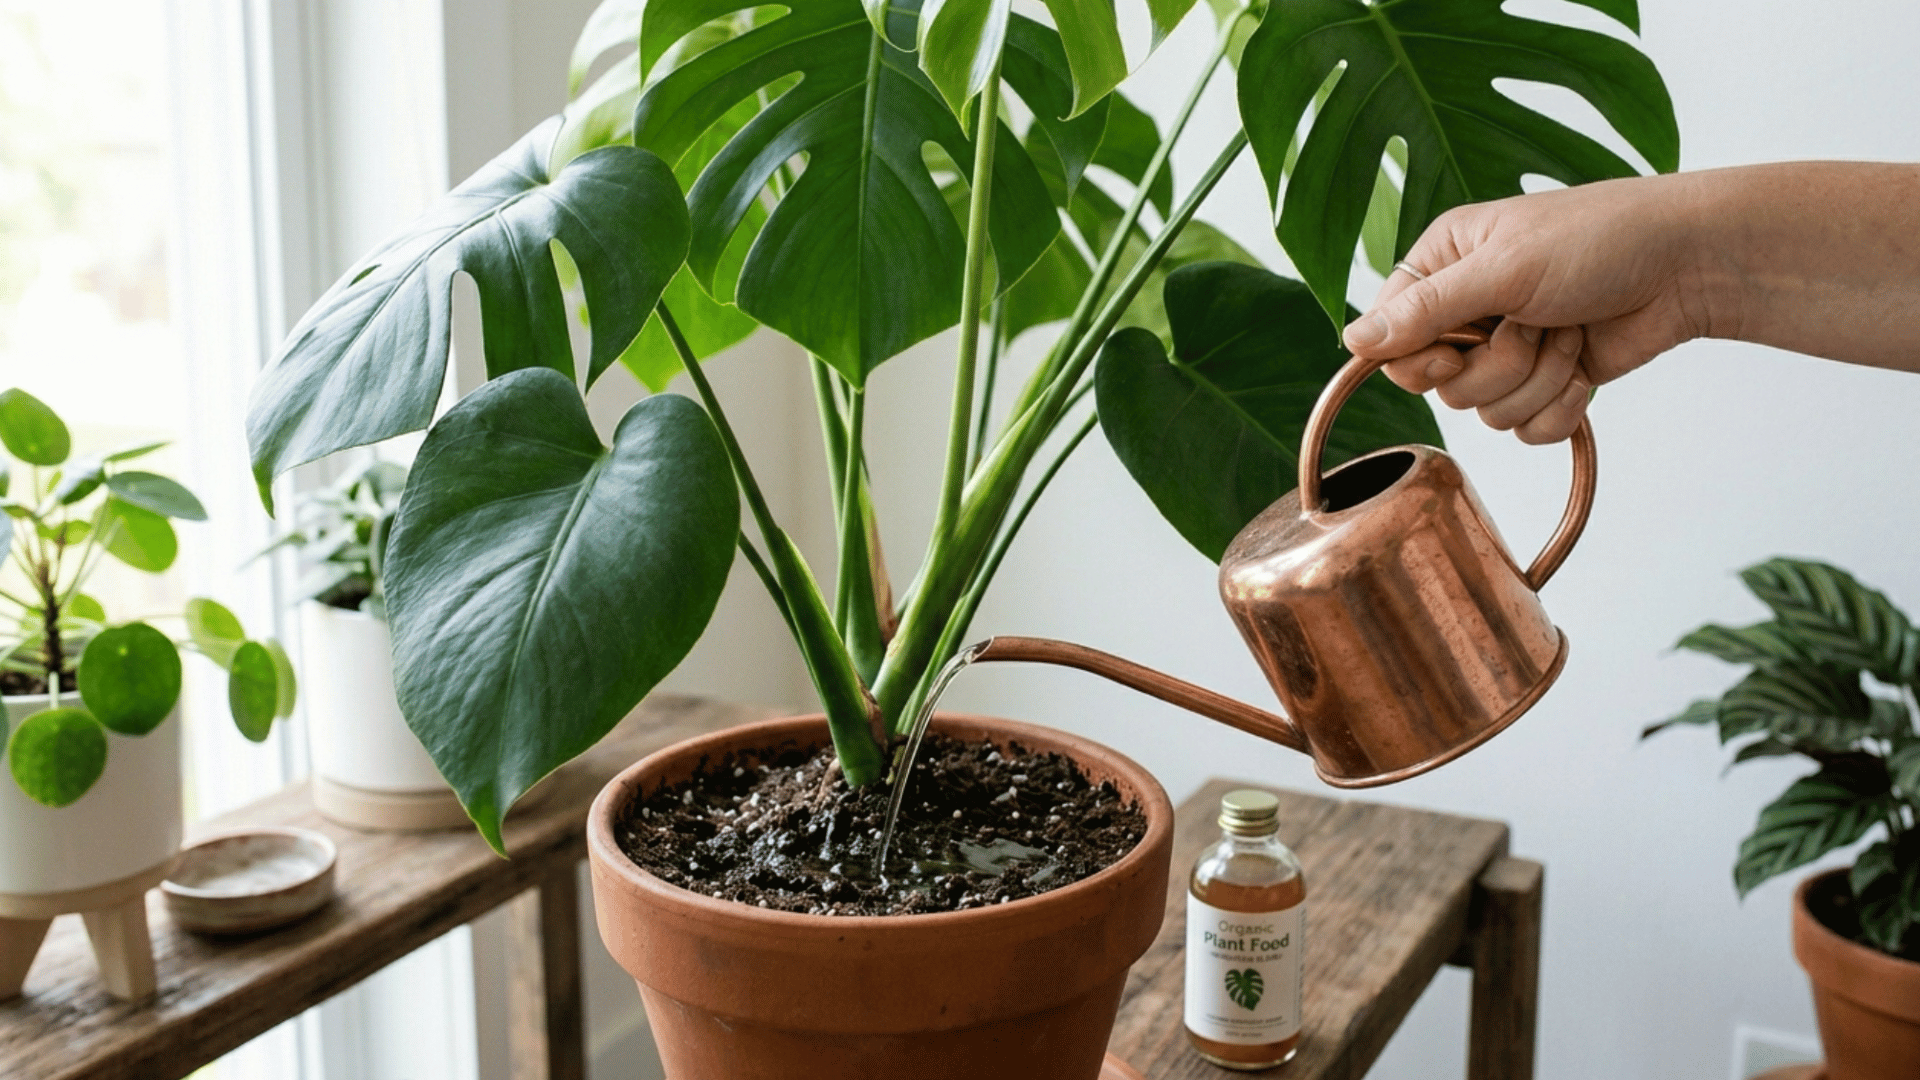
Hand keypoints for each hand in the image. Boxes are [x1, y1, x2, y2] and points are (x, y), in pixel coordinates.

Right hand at [1343, 174, 1710, 442]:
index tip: (1458, 347)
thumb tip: (1351, 342)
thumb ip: (1424, 310)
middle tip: (1533, 324)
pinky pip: (1524, 430)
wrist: (1688, 265)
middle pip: (1438, 385)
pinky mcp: (1546, 382)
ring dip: (1537, 380)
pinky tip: (1584, 369)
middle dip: (1496, 366)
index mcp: (1443, 264)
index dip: (1421, 359)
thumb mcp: (1502, 268)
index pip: (1389, 339)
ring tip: (1569, 333)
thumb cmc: (1602, 240)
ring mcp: (1507, 349)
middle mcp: (1467, 308)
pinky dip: (1560, 408)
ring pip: (1484, 412)